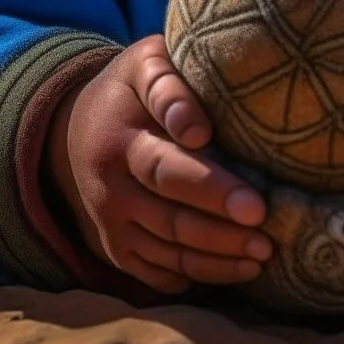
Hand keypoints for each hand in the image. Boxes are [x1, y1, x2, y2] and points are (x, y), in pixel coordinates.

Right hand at [47, 34, 272, 293]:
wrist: (76, 126)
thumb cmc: (130, 89)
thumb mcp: (144, 66)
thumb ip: (168, 87)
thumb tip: (197, 128)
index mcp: (120, 141)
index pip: (165, 169)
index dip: (210, 188)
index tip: (254, 204)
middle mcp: (111, 189)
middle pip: (170, 218)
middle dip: (222, 231)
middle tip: (267, 234)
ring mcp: (112, 223)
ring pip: (167, 252)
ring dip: (217, 260)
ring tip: (263, 254)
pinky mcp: (117, 248)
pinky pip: (157, 274)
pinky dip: (197, 277)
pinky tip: (236, 271)